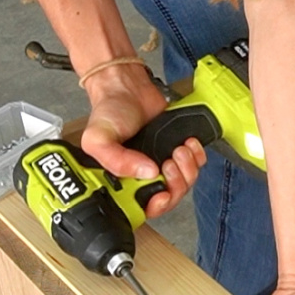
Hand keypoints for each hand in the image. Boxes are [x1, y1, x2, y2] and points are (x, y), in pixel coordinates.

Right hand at [78, 63, 206, 217]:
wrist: (126, 87)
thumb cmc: (109, 112)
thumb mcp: (97, 138)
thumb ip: (115, 161)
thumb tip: (147, 173)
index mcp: (122, 182)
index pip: (143, 208)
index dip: (157, 207)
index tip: (162, 194)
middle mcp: (143, 177)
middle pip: (169, 198)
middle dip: (176, 184)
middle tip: (169, 164)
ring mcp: (162, 165)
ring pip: (185, 183)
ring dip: (188, 169)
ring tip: (179, 150)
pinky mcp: (177, 151)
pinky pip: (196, 164)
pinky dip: (197, 156)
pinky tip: (188, 144)